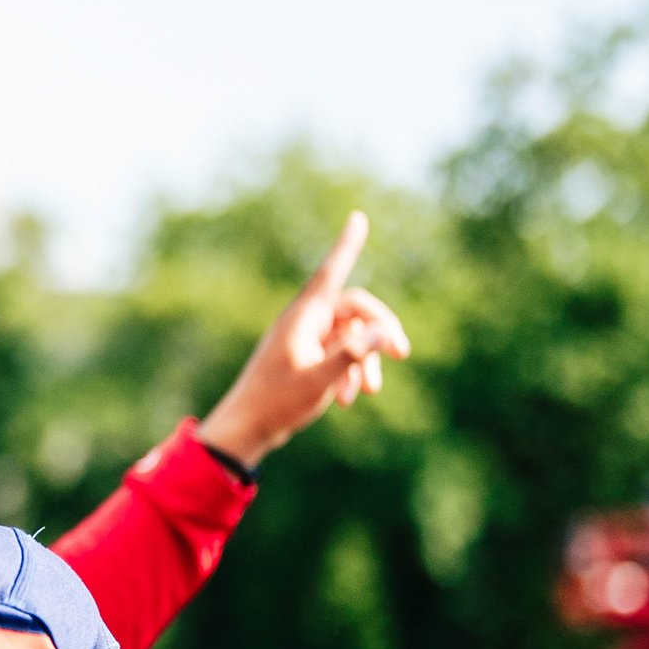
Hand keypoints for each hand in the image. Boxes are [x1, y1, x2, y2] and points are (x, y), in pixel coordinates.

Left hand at [196, 211, 410, 469]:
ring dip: (365, 360)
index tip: (357, 218)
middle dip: (380, 331)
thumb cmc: (275, 403)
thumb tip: (384, 330)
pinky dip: (350, 373)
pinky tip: (349, 401)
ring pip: (351, 336)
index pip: (330, 273)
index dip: (346, 246)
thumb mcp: (319, 381)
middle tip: (403, 352)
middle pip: (355, 310)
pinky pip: (339, 354)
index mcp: (302, 318)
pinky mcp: (305, 359)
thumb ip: (352, 354)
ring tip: (370, 393)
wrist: (245, 430)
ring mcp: (305, 341)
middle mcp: (304, 323)